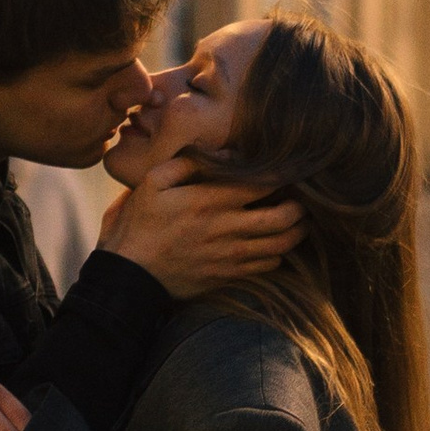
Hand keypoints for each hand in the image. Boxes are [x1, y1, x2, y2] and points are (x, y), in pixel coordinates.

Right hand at [100, 156, 301, 300]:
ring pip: (281, 245)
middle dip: (299, 207)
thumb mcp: (154, 182)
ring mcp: (230, 256)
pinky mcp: (228, 276)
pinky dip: (277, 255)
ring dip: (295, 232)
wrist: (129, 275)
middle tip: (299, 199)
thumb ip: (189, 162)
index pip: (264, 183)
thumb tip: (223, 154)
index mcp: (210, 200)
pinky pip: (266, 267)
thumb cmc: (139, 224)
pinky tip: (272, 246)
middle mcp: (226, 229)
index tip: (289, 170)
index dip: (283, 175)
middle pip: (283, 218)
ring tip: (296, 222)